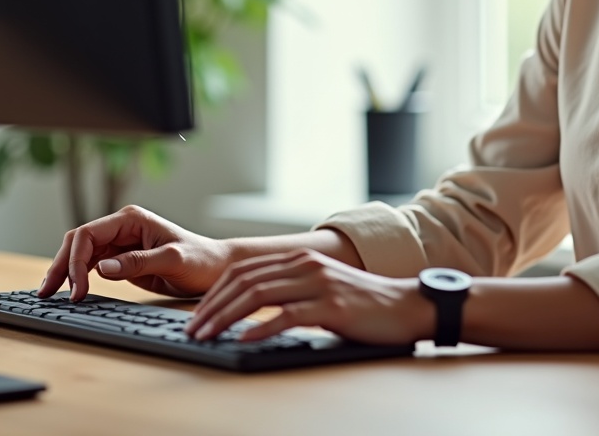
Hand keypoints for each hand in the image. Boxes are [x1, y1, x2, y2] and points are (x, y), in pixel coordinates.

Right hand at [38, 204, 232, 300]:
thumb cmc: (201, 260)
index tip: (76, 290)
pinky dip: (78, 277)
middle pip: (78, 242)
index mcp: (131, 220)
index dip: (76, 261)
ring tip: (49, 294)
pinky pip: (92, 266)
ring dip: (65, 271)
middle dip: (62, 265)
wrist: (217, 268)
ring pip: (81, 253)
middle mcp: (122, 228)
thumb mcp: (173, 260)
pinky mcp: (122, 259)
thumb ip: (138, 262)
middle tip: (46, 293)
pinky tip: (70, 291)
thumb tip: (102, 268)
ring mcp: (120, 243)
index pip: (88, 234)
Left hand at [184, 249, 432, 345]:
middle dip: (212, 306)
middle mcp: (306, 265)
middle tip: (192, 329)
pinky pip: (287, 315)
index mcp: (300, 259)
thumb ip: (290, 292)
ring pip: (259, 295)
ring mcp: (319, 283)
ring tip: (207, 335)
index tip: (197, 315)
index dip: (215, 292)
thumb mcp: (321, 290)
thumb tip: (250, 312)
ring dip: (226, 317)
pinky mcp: (331, 306)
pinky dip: (260, 327)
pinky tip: (243, 339)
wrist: (405, 306)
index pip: (244, 270)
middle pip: (245, 281)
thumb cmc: (363, 305)